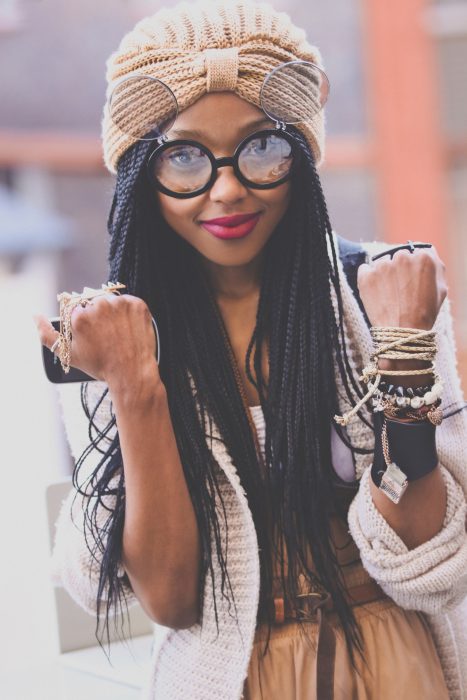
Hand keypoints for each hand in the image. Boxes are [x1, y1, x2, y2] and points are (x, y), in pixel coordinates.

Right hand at [34, 293, 158, 385]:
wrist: (132, 373)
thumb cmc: (100, 365)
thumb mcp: (68, 354)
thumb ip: (46, 334)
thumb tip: (35, 316)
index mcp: (78, 316)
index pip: (77, 309)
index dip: (85, 322)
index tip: (93, 333)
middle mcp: (98, 305)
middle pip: (93, 302)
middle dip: (98, 315)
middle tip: (107, 334)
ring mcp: (119, 304)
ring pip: (111, 301)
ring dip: (113, 312)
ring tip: (118, 332)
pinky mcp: (137, 304)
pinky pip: (129, 302)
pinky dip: (129, 312)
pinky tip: (129, 327)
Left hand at [357, 246, 447, 329]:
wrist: (404, 331)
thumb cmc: (425, 313)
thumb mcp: (441, 288)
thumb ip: (435, 266)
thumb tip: (427, 253)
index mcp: (423, 257)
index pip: (417, 253)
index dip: (415, 267)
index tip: (412, 279)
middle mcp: (402, 257)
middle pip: (399, 256)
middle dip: (399, 269)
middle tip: (400, 289)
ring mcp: (382, 266)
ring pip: (382, 263)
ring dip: (384, 273)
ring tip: (389, 294)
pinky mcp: (366, 275)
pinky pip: (364, 269)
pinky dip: (368, 278)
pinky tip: (376, 292)